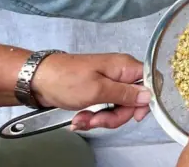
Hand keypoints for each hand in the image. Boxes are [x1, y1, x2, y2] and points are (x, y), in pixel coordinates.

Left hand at [30, 52, 149, 131]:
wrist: (39, 80)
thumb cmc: (67, 80)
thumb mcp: (98, 90)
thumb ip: (125, 94)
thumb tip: (149, 96)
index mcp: (125, 67)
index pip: (150, 82)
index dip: (145, 101)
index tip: (134, 116)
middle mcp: (120, 74)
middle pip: (133, 100)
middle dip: (115, 116)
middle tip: (97, 121)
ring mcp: (109, 83)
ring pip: (118, 107)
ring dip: (101, 119)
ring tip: (82, 121)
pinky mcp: (98, 92)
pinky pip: (105, 108)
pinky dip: (93, 116)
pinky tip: (80, 119)